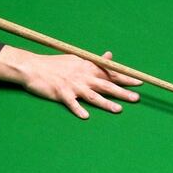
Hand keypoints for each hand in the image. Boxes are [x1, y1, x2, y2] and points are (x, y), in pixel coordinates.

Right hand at [0, 45, 142, 118]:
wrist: (33, 67)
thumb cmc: (55, 64)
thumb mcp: (76, 59)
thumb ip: (94, 61)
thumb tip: (109, 55)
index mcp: (87, 67)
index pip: (109, 73)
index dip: (125, 78)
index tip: (140, 82)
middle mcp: (82, 76)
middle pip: (106, 85)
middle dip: (122, 92)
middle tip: (137, 98)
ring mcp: (72, 85)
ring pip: (93, 96)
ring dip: (106, 103)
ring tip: (119, 110)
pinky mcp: (61, 93)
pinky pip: (71, 103)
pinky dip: (78, 109)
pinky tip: (86, 116)